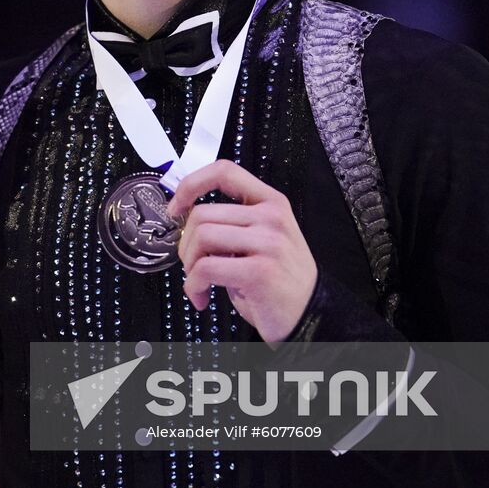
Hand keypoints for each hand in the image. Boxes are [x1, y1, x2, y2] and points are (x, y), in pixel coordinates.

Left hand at [170, 158, 316, 344]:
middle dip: (186, 243)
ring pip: (201, 237)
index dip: (191, 184)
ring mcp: (268, 243)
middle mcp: (271, 217)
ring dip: (189, 264)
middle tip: (192, 265)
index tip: (176, 207)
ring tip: (199, 282)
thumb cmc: (279, 282)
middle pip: (203, 213)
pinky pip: (206, 268)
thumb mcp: (262, 240)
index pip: (225, 171)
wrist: (311, 316)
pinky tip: (202, 296)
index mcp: (271, 202)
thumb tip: (186, 221)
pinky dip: (193, 285)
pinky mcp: (259, 272)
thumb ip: (232, 223)